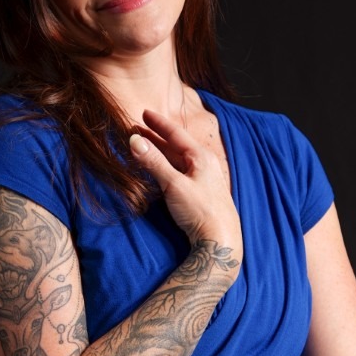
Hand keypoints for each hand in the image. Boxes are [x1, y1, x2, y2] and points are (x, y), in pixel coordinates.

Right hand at [129, 107, 241, 256]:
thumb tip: (134, 140)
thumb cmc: (201, 212)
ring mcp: (204, 180)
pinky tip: (162, 169)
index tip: (144, 113)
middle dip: (156, 137)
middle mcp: (205, 165)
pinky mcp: (201, 194)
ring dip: (161, 152)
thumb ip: (154, 162)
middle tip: (138, 129)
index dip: (158, 123)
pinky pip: (181, 172)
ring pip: (178, 160)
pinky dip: (167, 166)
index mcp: (201, 157)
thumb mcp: (174, 185)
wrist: (221, 242)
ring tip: (145, 146)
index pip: (176, 133)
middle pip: (176, 146)